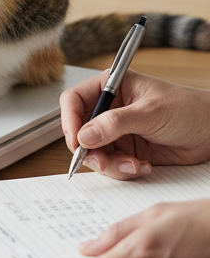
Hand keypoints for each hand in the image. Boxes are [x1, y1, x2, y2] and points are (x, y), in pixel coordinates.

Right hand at [60, 70, 209, 179]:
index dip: (69, 120)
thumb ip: (115, 123)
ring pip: (94, 151)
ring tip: (134, 165)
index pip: (74, 100)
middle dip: (90, 150)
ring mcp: (116, 131)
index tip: (77, 141)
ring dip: (111, 164)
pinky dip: (123, 170)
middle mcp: (109, 109)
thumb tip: (84, 135)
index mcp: (111, 87)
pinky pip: (111, 164)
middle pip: (79, 130)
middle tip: (103, 163)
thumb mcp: (150, 113)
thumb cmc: (189, 110)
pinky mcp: (126, 150)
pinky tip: (143, 166)